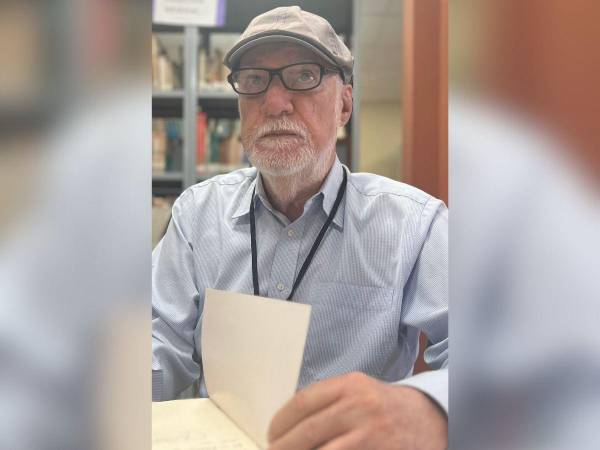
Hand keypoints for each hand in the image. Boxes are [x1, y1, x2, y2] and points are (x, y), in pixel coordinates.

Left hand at [267, 372, 446, 449]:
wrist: (433, 420)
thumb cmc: (387, 408)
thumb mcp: (360, 392)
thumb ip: (330, 402)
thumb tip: (289, 425)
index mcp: (351, 385)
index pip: (304, 402)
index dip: (281, 422)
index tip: (271, 435)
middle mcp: (361, 407)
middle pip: (308, 431)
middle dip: (284, 447)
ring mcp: (372, 435)